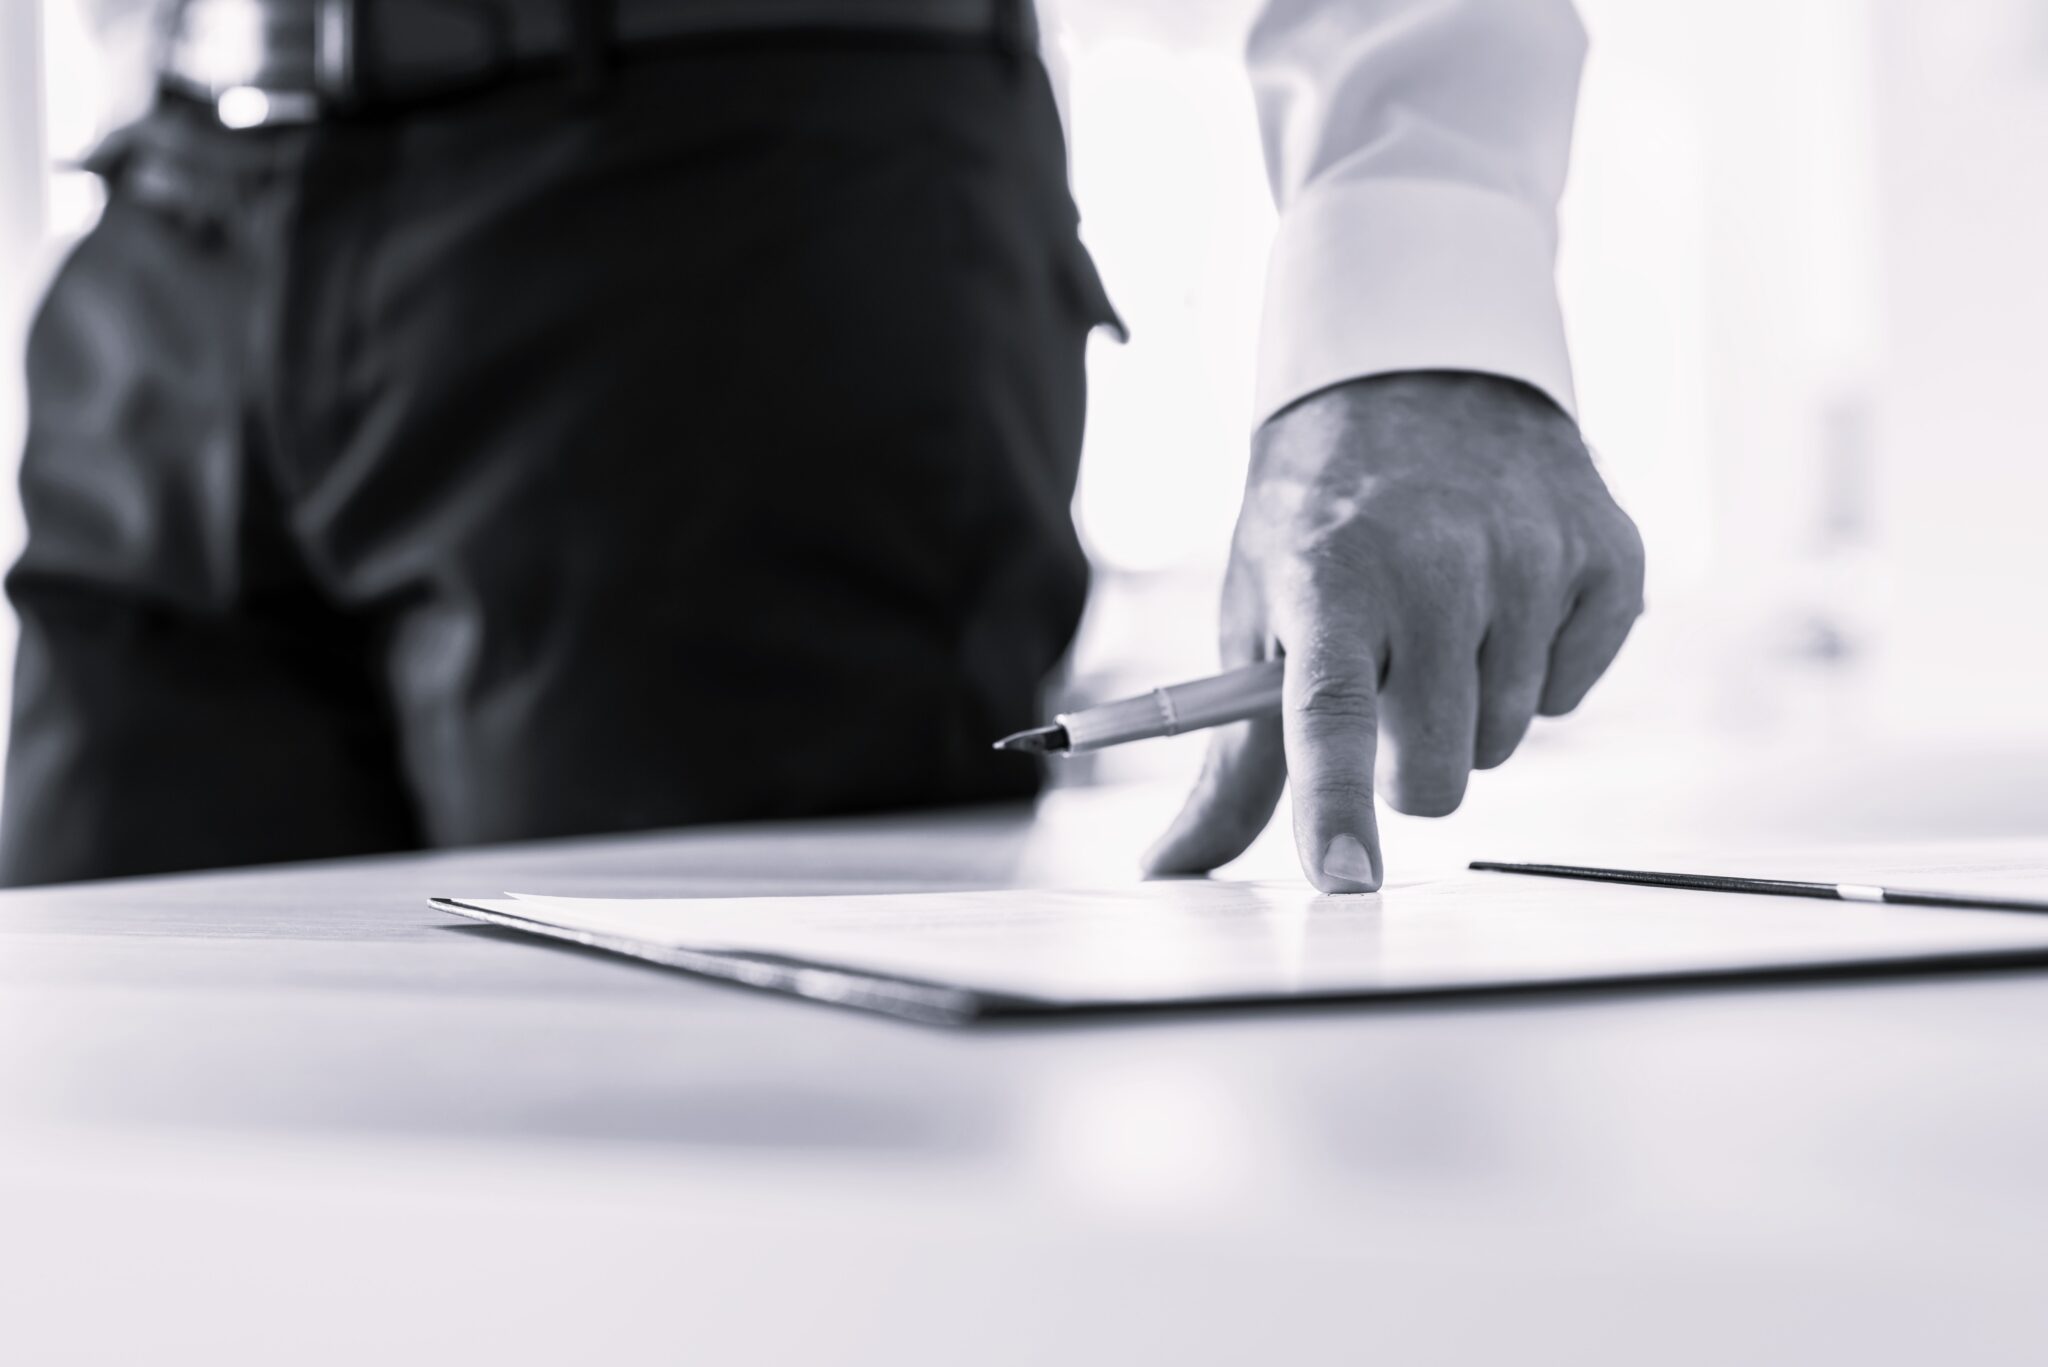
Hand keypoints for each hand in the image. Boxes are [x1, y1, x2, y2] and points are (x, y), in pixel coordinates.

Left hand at [1142, 371, 1644, 892]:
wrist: (1418, 378)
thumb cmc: (1321, 522)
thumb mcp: (1261, 615)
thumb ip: (1233, 761)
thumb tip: (1167, 867)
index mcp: (1331, 577)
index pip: (1333, 713)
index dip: (1337, 803)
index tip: (1346, 881)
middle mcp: (1439, 562)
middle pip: (1437, 770)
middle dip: (1406, 758)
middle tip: (1385, 677)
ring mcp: (1535, 555)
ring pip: (1507, 737)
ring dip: (1470, 708)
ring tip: (1442, 620)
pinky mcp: (1611, 556)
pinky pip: (1573, 691)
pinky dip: (1538, 668)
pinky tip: (1506, 598)